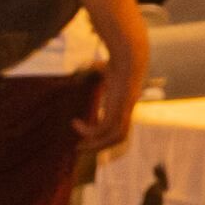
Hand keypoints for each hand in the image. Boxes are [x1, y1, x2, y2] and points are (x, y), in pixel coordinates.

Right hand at [84, 31, 147, 161]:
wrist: (128, 57)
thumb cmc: (117, 61)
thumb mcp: (105, 69)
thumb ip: (97, 70)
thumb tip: (87, 63)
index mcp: (126, 105)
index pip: (122, 128)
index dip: (109, 136)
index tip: (91, 137)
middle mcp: (127, 111)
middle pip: (120, 138)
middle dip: (102, 146)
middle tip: (82, 147)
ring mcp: (124, 110)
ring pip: (114, 137)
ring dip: (95, 144)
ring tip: (78, 144)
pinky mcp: (118, 108)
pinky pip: (103, 128)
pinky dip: (89, 131)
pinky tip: (76, 123)